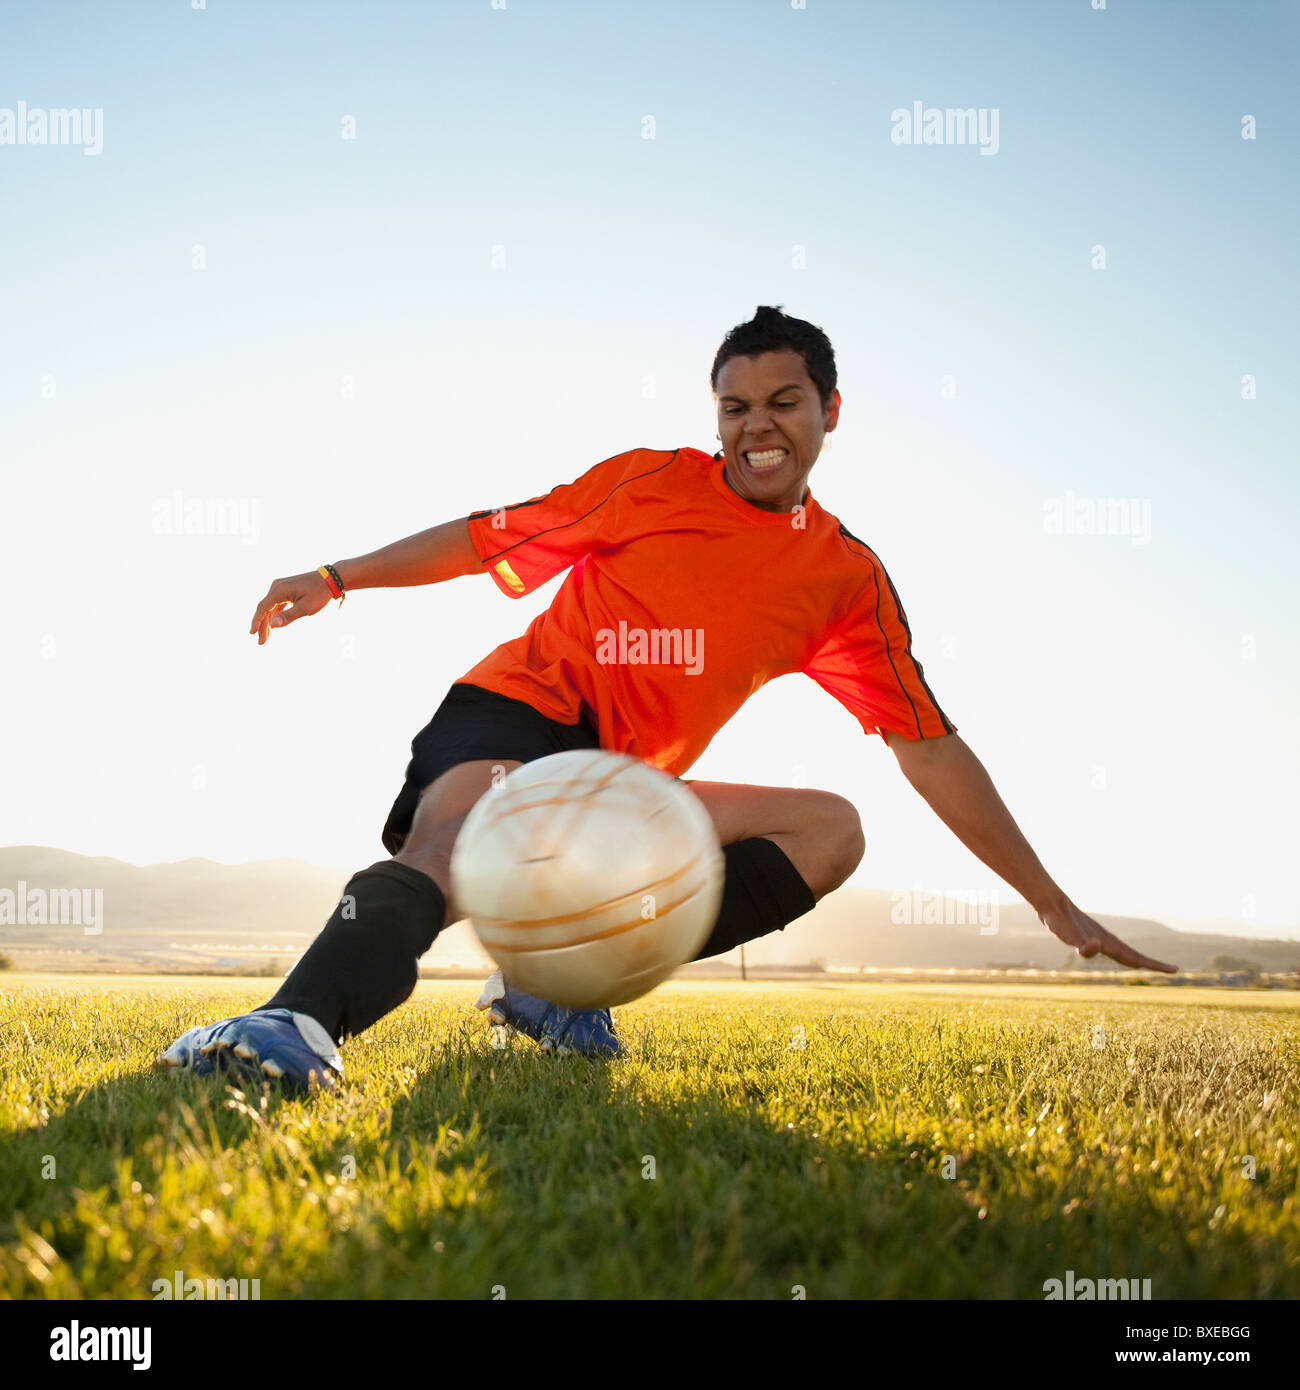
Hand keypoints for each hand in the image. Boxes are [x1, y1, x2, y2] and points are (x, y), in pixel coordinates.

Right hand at [249, 571, 333, 644]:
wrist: (331, 579)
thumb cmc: (319, 593)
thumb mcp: (305, 608)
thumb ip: (288, 616)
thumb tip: (272, 624)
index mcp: (278, 590)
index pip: (263, 608)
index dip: (256, 622)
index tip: (252, 634)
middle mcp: (277, 586)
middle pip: (265, 608)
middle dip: (262, 625)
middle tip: (261, 642)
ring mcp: (281, 587)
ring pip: (270, 607)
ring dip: (268, 621)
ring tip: (266, 636)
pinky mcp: (287, 589)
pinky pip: (277, 604)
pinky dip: (275, 615)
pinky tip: (273, 625)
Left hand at [1039, 897, 1176, 972]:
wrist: (1050, 903)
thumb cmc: (1058, 921)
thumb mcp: (1067, 936)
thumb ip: (1081, 945)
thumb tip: (1093, 949)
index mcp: (1107, 943)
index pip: (1135, 958)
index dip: (1154, 965)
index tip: (1175, 970)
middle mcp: (1106, 940)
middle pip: (1134, 955)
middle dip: (1153, 964)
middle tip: (1173, 970)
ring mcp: (1099, 937)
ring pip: (1123, 951)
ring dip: (1138, 959)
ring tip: (1149, 965)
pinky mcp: (1089, 935)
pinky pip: (1111, 947)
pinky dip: (1121, 953)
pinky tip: (1119, 955)